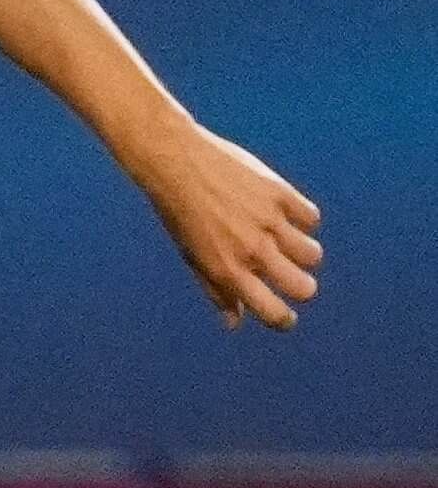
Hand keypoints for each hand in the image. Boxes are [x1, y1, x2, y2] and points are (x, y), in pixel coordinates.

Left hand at [132, 125, 322, 329]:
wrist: (176, 163)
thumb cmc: (181, 214)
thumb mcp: (192, 256)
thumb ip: (217, 290)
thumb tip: (235, 323)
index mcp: (228, 271)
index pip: (272, 312)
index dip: (283, 320)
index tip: (285, 317)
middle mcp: (252, 250)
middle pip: (304, 287)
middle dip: (302, 288)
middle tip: (292, 277)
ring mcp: (269, 222)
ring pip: (312, 254)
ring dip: (304, 254)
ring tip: (285, 241)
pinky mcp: (281, 194)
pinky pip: (311, 218)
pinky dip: (303, 218)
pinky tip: (284, 213)